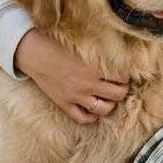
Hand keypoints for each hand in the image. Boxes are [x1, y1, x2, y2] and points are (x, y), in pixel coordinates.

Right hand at [14, 29, 129, 123]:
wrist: (35, 53)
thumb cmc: (60, 43)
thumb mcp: (86, 45)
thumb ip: (102, 53)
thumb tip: (122, 55)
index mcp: (95, 68)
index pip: (123, 78)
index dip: (127, 75)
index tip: (125, 72)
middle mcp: (88, 84)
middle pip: (118, 95)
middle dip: (122, 90)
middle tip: (120, 84)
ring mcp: (76, 97)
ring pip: (104, 109)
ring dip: (110, 103)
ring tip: (109, 96)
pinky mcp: (64, 104)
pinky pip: (83, 118)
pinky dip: (92, 116)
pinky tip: (94, 109)